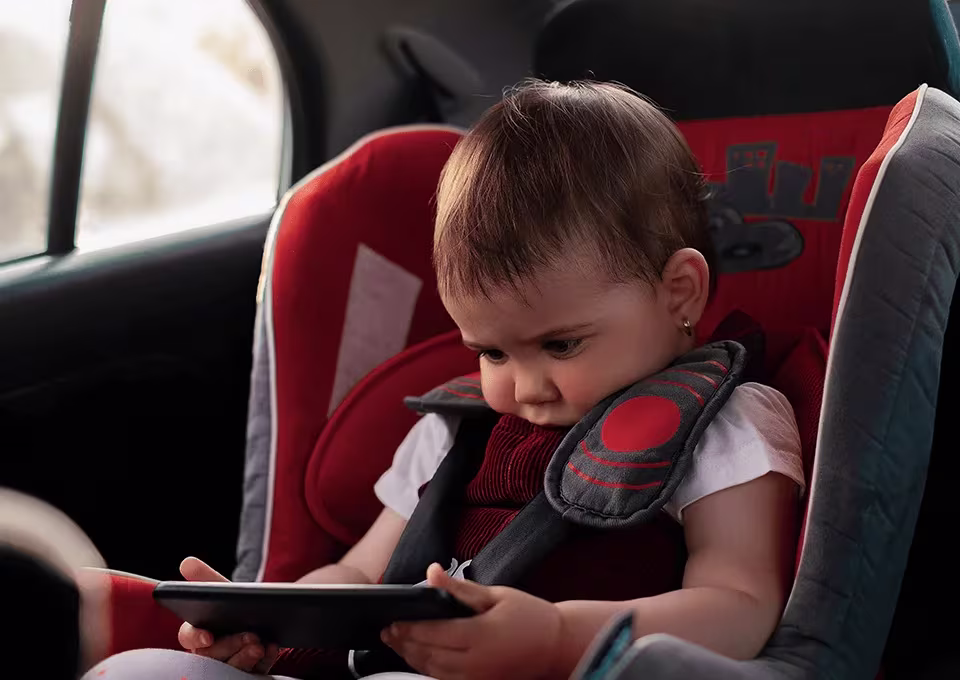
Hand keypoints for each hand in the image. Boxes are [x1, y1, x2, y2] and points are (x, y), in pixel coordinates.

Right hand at [177, 557, 279, 672]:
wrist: (270, 613)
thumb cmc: (237, 604)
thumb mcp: (224, 589)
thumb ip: (206, 578)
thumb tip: (187, 562)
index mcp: (200, 631)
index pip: (189, 635)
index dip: (196, 636)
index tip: (207, 636)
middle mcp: (213, 651)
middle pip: (213, 655)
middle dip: (230, 646)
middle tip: (250, 636)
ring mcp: (232, 663)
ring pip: (233, 668)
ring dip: (245, 656)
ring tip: (260, 644)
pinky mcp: (251, 672)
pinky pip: (256, 672)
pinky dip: (265, 661)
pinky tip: (272, 647)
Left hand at [381, 563, 561, 679]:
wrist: (557, 647)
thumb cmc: (529, 616)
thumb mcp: (496, 595)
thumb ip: (460, 588)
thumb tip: (432, 573)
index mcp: (479, 635)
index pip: (433, 633)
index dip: (409, 628)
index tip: (392, 620)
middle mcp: (475, 662)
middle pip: (428, 655)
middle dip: (404, 643)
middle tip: (388, 632)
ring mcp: (477, 679)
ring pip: (433, 672)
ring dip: (412, 658)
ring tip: (398, 644)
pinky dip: (428, 669)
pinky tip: (420, 658)